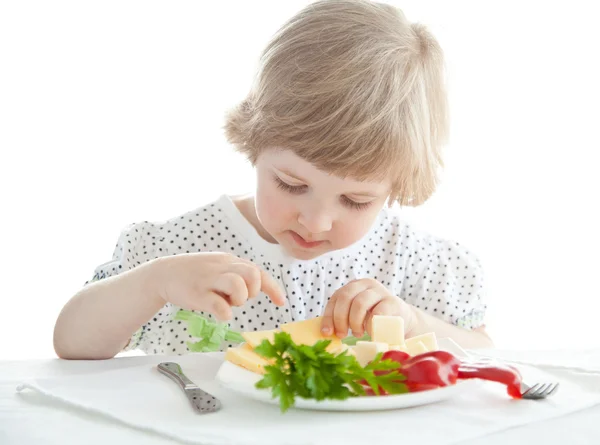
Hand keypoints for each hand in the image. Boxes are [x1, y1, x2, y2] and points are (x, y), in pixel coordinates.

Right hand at [149, 252, 284, 320]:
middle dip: (253, 291)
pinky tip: (219, 313)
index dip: (273, 288)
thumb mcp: (218, 268)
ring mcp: (209, 279)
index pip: (258, 271)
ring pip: (238, 286)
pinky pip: (219, 304)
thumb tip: (256, 286)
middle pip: (252, 274)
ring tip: (227, 302)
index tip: (281, 302)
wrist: (163, 273)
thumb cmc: (196, 274)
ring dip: (239, 299)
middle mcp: (222, 267)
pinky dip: (225, 313)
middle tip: (239, 298)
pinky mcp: (197, 294)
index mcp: (230, 261)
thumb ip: (237, 275)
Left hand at [320, 278, 415, 337]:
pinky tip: (371, 332)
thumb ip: (342, 318)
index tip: (327, 332)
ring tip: (358, 333)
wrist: (402, 319)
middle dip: (340, 319)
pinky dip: (371, 324)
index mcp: (353, 286)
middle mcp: (366, 284)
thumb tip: (326, 333)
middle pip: (345, 297)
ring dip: (355, 322)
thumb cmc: (374, 318)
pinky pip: (378, 312)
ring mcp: (380, 291)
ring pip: (360, 303)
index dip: (329, 316)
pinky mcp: (393, 302)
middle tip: (342, 335)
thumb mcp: (356, 314)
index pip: (336, 297)